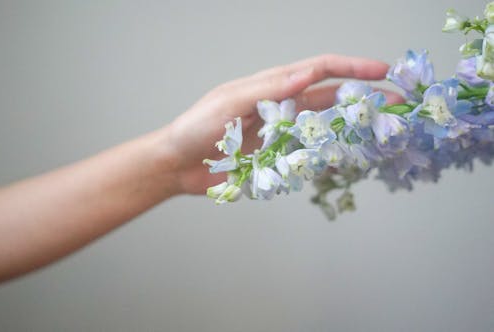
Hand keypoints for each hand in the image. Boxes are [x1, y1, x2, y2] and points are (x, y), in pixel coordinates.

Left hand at [166, 54, 402, 194]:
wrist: (178, 165)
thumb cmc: (196, 129)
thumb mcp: (230, 103)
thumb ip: (268, 89)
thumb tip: (307, 74)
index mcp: (272, 86)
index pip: (319, 70)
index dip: (352, 67)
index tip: (383, 70)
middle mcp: (282, 106)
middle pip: (330, 97)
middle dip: (364, 96)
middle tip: (395, 102)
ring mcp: (281, 132)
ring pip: (325, 125)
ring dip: (353, 125)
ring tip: (382, 130)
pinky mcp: (277, 156)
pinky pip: (309, 153)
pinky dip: (330, 153)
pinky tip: (348, 157)